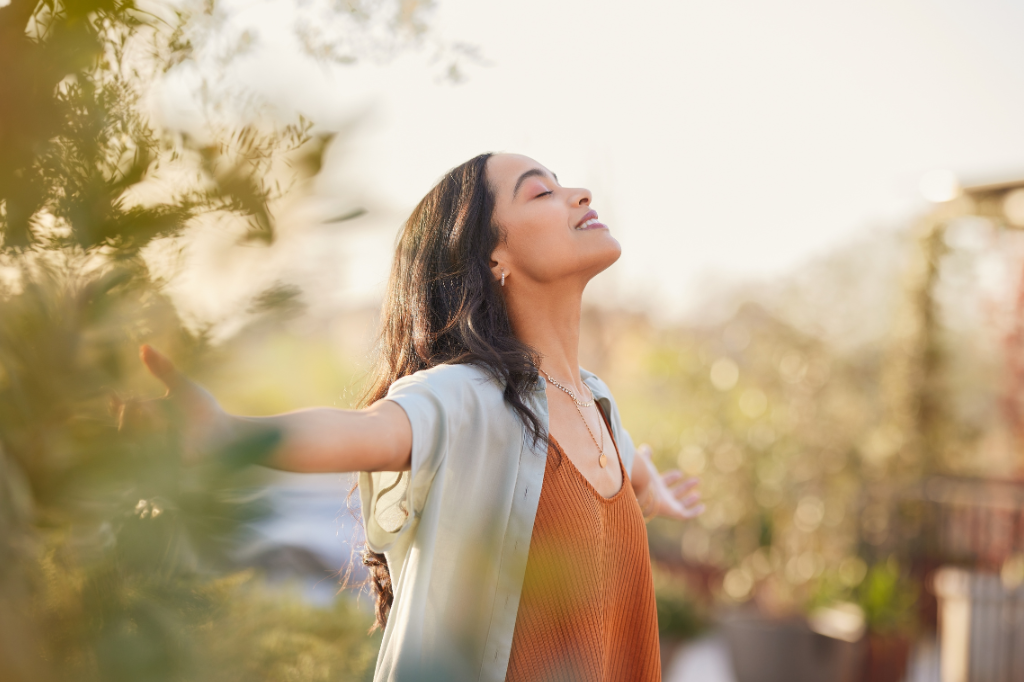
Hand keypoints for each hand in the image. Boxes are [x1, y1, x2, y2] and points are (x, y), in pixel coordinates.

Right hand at [114, 344, 230, 462]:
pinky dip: (160, 443)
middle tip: (142, 404)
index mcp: (149, 418)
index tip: (114, 396)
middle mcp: (149, 437)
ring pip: (136, 444)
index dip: (116, 407)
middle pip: (124, 428)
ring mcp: (159, 453)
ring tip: (160, 419)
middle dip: (130, 415)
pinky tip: (169, 433)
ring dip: (146, 428)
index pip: (122, 414)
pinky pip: (155, 458)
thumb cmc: (203, 410)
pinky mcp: (172, 465)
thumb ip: (163, 369)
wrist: (227, 431)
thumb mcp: (182, 387)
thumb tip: (143, 347)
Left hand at [636, 444, 703, 520]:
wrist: (642, 490)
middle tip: (696, 480)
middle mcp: (660, 497)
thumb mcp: (646, 464)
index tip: (679, 473)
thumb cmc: (642, 476)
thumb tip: (645, 447)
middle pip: (674, 493)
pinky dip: (694, 512)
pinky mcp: (673, 512)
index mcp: (653, 486)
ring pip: (680, 504)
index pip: (664, 483)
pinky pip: (686, 515)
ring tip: (698, 494)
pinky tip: (702, 507)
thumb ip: (646, 457)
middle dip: (684, 487)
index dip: (671, 478)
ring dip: (689, 499)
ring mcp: (667, 506)